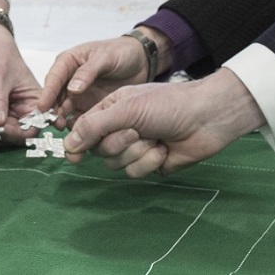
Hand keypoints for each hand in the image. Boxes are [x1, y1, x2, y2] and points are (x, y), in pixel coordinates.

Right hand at [38, 30, 165, 122]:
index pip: (54, 77)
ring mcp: (78, 95)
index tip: (42, 107)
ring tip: (66, 131)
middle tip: (54, 124)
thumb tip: (72, 88)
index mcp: (69, 62)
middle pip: (56, 97)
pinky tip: (79, 134)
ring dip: (63, 120)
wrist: (141, 61)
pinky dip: (77, 126)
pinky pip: (79, 118)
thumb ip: (88, 71)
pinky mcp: (89, 107)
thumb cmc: (122, 52)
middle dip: (53, 111)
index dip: (47, 92)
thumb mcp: (105, 57)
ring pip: (65, 110)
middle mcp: (69, 79)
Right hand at [63, 68, 263, 177]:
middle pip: (99, 150)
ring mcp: (135, 147)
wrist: (206, 118)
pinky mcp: (149, 163)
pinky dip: (150, 161)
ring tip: (154, 138)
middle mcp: (120, 128)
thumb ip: (95, 125)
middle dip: (118, 143)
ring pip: (116, 164)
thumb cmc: (167, 104)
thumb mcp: (127, 109)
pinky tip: (164, 149)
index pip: (85, 128)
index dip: (79, 141)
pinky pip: (135, 172)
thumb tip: (68, 143)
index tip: (74, 154)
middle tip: (137, 131)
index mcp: (111, 109)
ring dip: (136, 152)